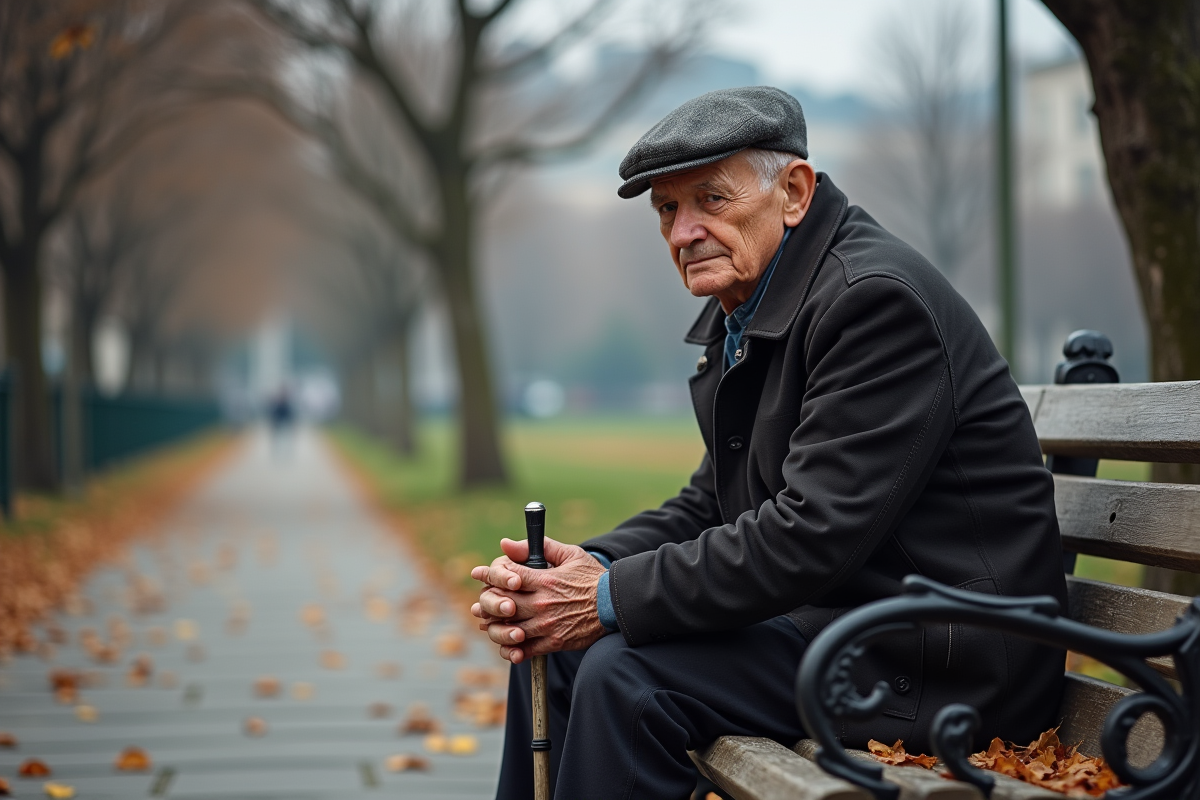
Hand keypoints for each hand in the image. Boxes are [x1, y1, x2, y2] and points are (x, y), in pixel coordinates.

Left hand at [470, 536, 607, 663]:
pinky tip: (507, 645)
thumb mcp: (570, 554)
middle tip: (479, 605)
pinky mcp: (554, 642)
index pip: (507, 576)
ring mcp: (547, 625)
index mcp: (545, 580)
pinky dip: (512, 649)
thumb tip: (506, 544)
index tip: (477, 573)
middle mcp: (542, 603)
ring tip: (488, 625)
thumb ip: (539, 547)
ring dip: (495, 628)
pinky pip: (525, 650)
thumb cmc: (592, 577)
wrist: (615, 604)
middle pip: (502, 604)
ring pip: (509, 629)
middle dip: (487, 603)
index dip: (488, 574)